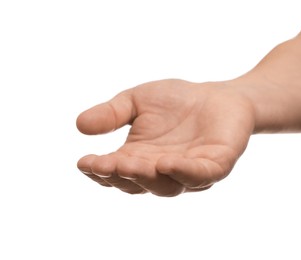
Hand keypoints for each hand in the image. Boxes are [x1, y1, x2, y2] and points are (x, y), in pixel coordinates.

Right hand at [76, 79, 254, 195]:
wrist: (218, 96)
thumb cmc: (176, 100)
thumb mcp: (137, 101)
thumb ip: (113, 113)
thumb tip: (79, 125)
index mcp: (140, 158)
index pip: (116, 173)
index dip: (100, 171)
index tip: (84, 162)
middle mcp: (162, 171)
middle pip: (138, 183)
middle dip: (121, 175)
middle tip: (106, 165)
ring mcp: (189, 172)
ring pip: (167, 185)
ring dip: (148, 177)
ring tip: (131, 164)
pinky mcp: (216, 166)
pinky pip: (200, 175)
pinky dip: (184, 173)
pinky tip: (167, 163)